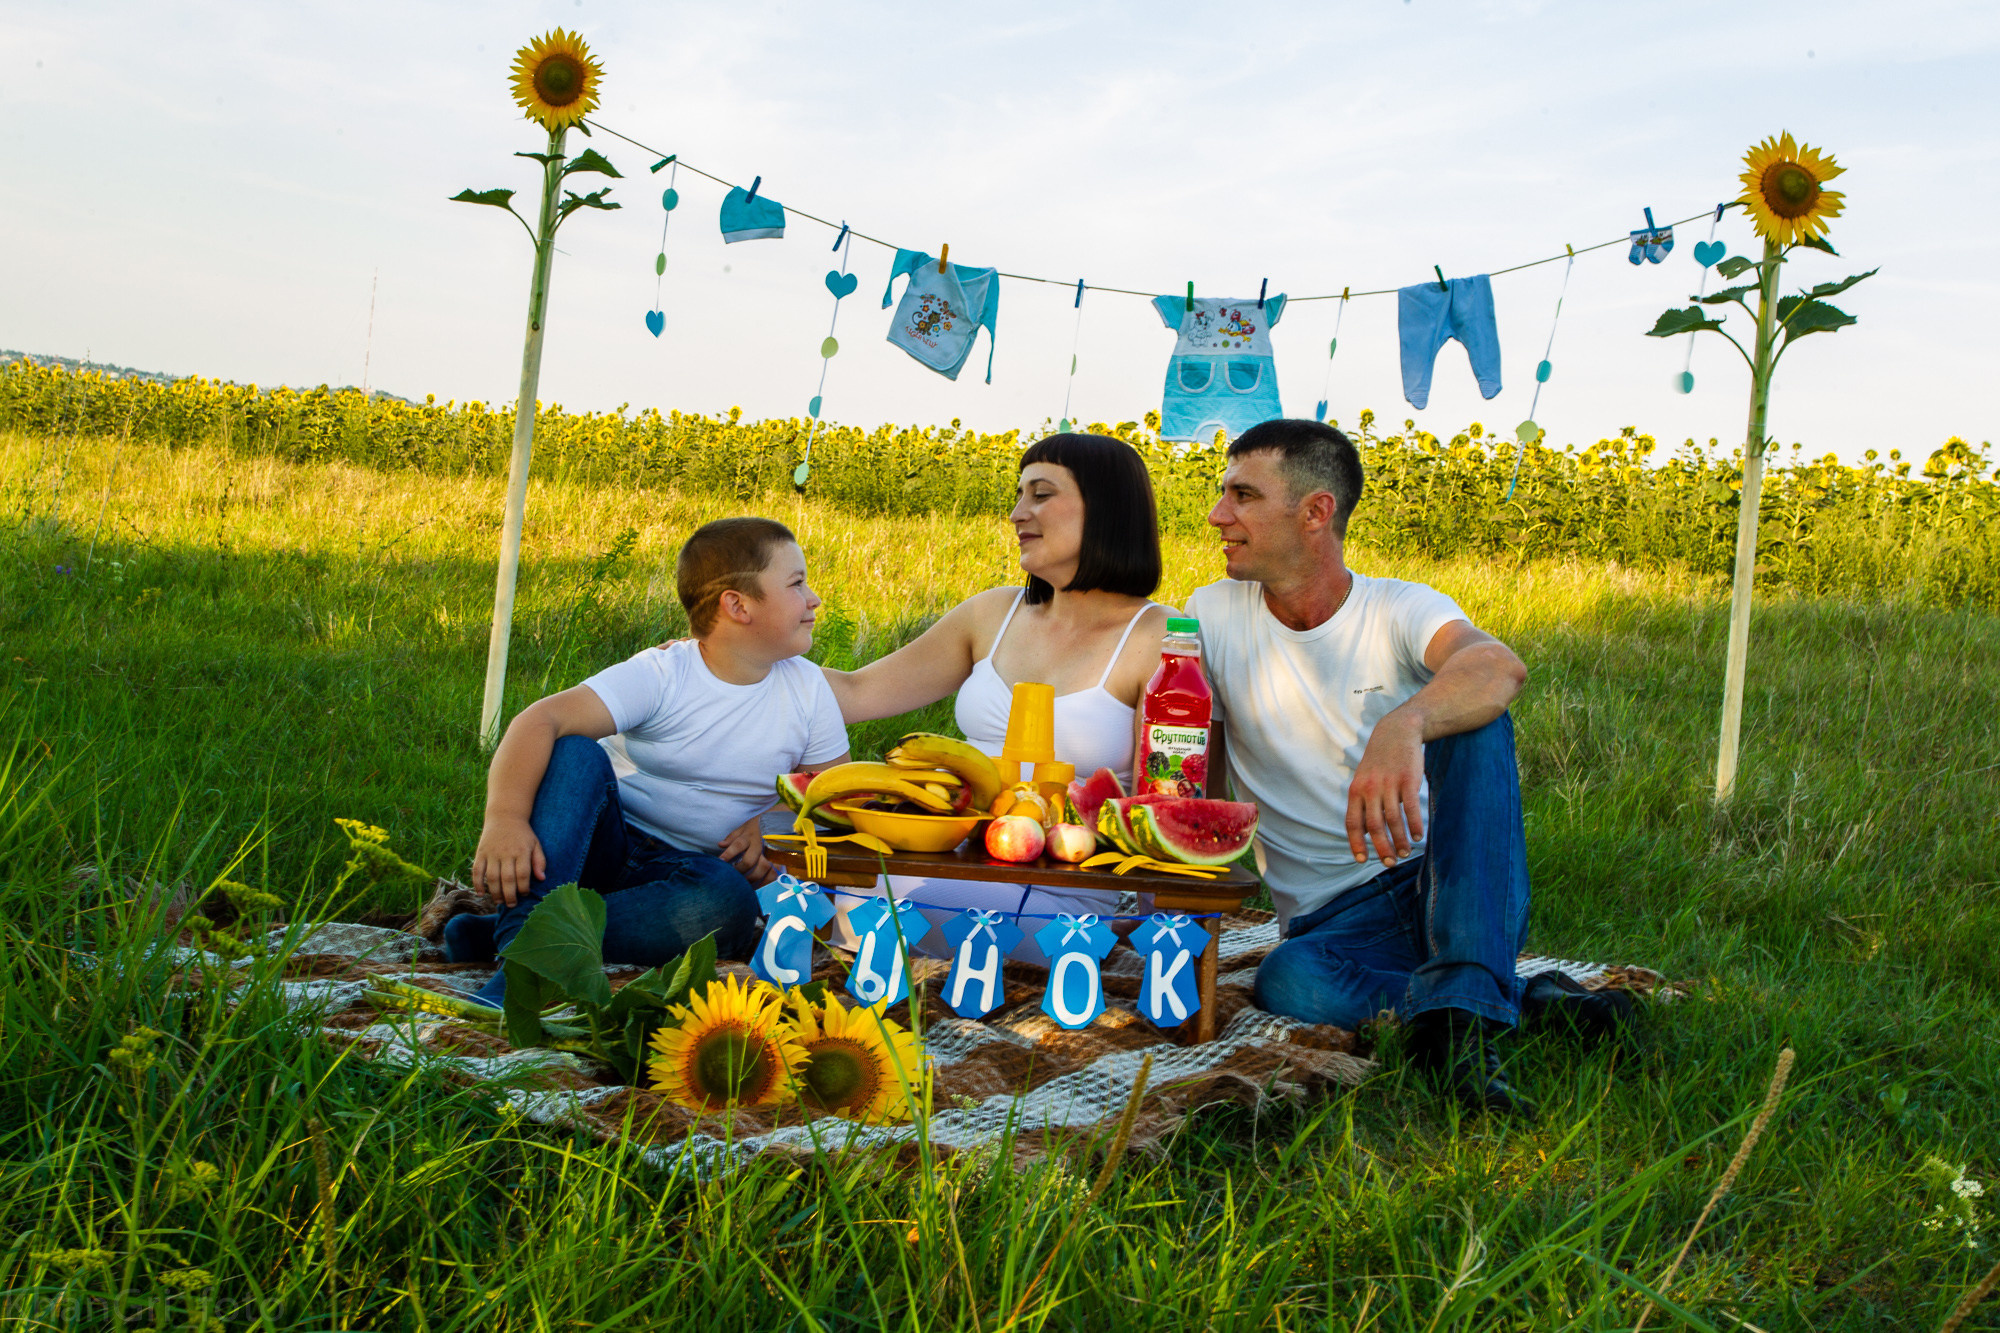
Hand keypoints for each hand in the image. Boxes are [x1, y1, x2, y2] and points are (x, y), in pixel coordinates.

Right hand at [472, 816, 544, 906]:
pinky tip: (480, 893)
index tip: (524, 894)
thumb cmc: (523, 834)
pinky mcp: (480, 852)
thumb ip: (540, 861)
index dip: (523, 888)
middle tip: (511, 904)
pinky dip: (477, 883)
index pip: (522, 874)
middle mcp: (506, 852)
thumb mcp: (536, 844)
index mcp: (521, 851)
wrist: (505, 816)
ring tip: (499, 902)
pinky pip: (476, 870)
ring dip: (494, 892)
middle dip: (509, 895)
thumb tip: (542, 879)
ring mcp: (491, 853)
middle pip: (506, 879)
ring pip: (491, 877)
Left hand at [718, 812, 777, 886]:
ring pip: (763, 869)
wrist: (780, 821)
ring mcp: (771, 853)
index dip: (729, 853)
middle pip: (750, 860)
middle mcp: (760, 845)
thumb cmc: (758, 826)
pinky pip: (774, 873)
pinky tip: (759, 887)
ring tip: (745, 885)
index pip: (738, 844)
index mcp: (750, 836)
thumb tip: (720, 845)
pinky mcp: (780, 860)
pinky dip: (766, 882)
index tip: (721, 861)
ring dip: (753, 879)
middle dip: (740, 870)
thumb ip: (732, 837)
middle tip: (733, 876)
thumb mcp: (744, 828)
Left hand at [1345, 714, 1425, 867]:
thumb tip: (1367, 832)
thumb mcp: (1364, 779)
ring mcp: (1389, 784)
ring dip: (1400, 840)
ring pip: (1393, 820)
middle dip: (1382, 848)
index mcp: (1356, 791)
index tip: (1362, 860)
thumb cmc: (1380, 762)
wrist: (1397, 731)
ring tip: (1406, 853)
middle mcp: (1370, 789)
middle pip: (1374, 826)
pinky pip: (1411, 808)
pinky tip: (1418, 836)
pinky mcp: (1408, 779)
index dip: (1357, 843)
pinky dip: (1414, 825)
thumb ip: (1363, 803)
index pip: (1353, 823)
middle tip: (1390, 862)